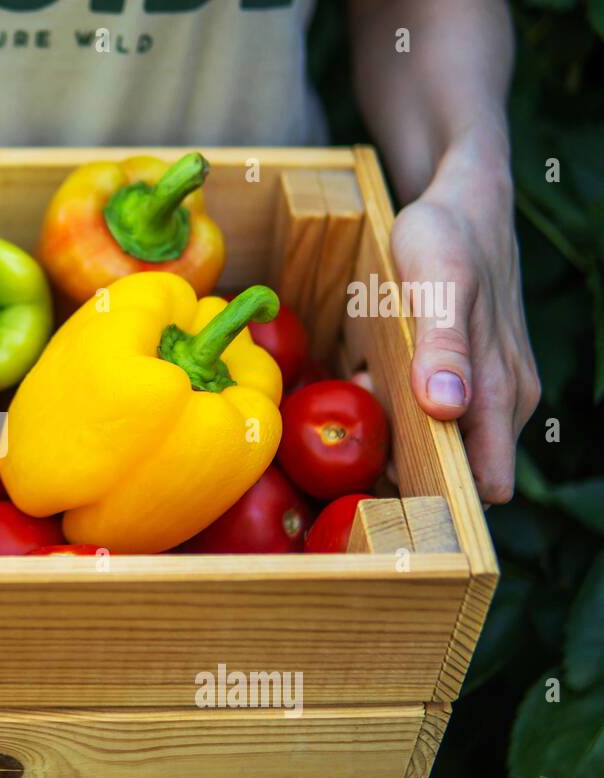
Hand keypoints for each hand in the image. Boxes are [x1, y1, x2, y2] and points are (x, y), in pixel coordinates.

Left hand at [390, 131, 539, 503]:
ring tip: (359, 393)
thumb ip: (445, 346)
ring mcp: (479, 391)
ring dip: (388, 435)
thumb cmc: (449, 237)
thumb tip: (448, 408)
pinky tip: (364, 377)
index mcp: (502, 394)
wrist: (461, 199)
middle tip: (351, 444)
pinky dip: (388, 406)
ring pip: (429, 443)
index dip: (435, 503)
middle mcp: (500, 403)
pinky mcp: (456, 378)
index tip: (381, 502)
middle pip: (448, 472)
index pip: (482, 483)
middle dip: (398, 470)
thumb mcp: (440, 282)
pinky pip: (419, 413)